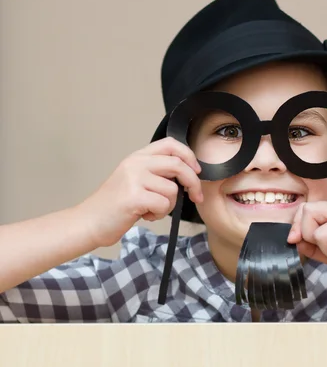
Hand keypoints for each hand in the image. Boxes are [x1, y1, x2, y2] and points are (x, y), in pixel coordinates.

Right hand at [77, 137, 202, 246]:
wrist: (89, 222)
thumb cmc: (115, 206)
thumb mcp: (135, 180)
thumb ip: (156, 173)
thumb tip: (187, 175)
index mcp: (137, 157)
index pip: (170, 144)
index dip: (189, 156)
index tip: (196, 171)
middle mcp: (136, 163)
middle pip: (178, 164)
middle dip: (193, 183)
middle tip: (196, 197)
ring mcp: (133, 178)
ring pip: (172, 190)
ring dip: (168, 205)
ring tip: (151, 210)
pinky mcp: (134, 196)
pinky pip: (164, 204)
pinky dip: (159, 214)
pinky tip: (144, 215)